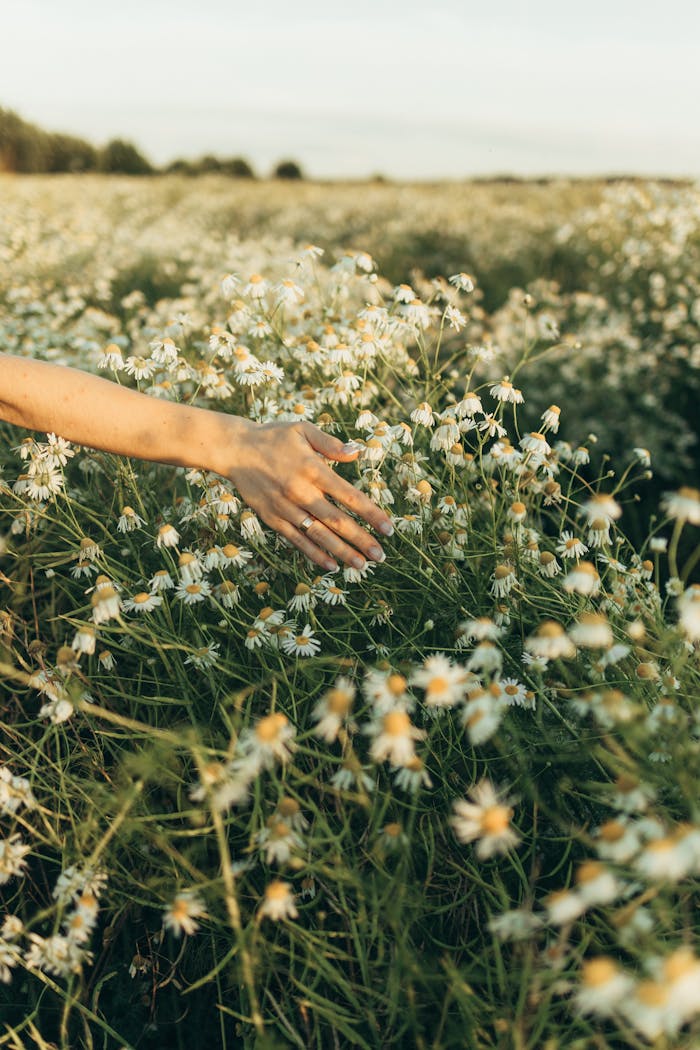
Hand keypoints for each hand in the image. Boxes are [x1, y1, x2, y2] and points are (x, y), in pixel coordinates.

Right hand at [215, 419, 393, 571]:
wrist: (234, 450)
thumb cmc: (273, 437)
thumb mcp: (303, 430)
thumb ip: (331, 443)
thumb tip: (357, 452)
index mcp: (313, 470)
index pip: (349, 496)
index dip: (371, 514)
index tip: (388, 529)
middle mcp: (301, 492)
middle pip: (337, 522)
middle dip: (362, 540)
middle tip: (381, 556)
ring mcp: (286, 508)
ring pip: (318, 536)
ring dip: (341, 552)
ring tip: (361, 566)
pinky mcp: (273, 518)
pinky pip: (297, 540)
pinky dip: (314, 554)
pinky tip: (331, 565)